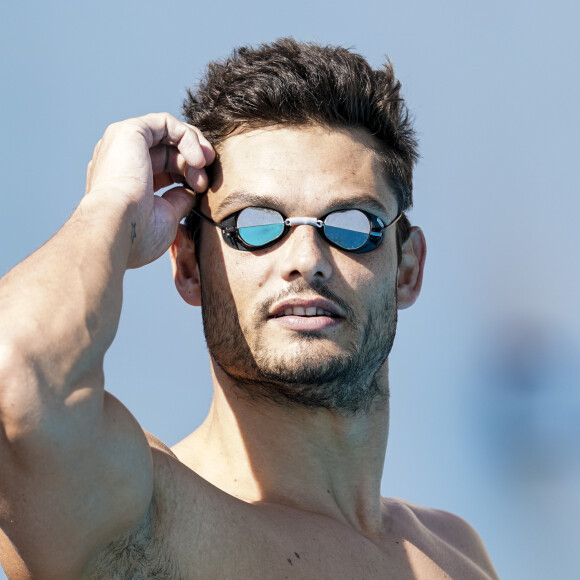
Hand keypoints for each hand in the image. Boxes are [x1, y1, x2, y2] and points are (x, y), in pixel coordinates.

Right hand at [85, 113, 214, 267]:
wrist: (117, 228)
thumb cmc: (137, 234)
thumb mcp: (165, 217)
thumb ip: (178, 200)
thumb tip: (191, 192)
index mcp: (125, 182)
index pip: (163, 170)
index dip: (187, 176)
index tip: (202, 191)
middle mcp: (120, 160)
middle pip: (167, 151)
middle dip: (193, 163)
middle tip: (205, 182)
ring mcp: (122, 143)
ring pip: (167, 133)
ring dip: (194, 147)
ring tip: (206, 165)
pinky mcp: (129, 131)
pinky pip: (165, 123)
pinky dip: (187, 136)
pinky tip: (198, 158)